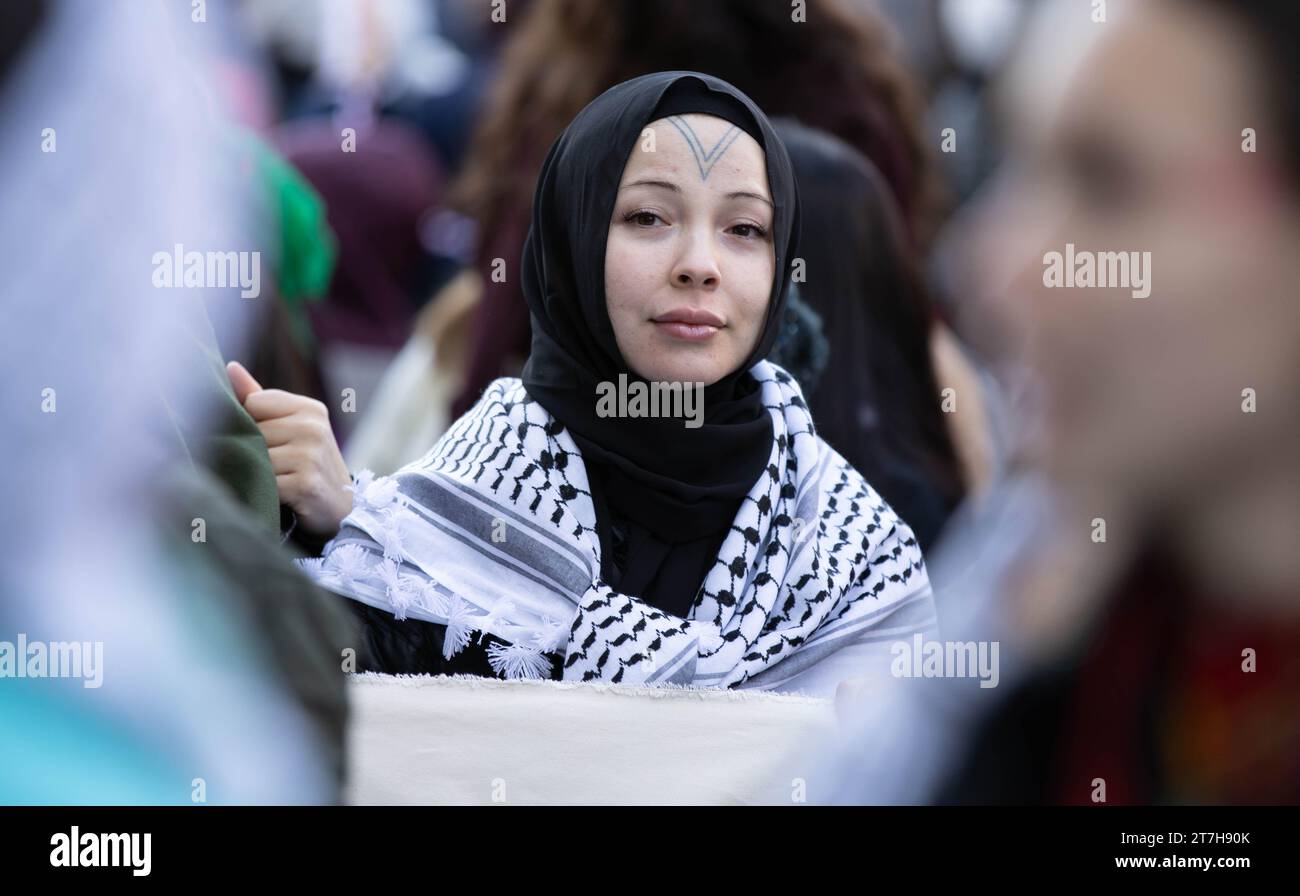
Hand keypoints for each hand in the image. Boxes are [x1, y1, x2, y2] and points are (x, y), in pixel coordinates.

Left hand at [226, 360, 352, 536]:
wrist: (341, 510)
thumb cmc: (309, 465)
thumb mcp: (292, 427)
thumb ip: (260, 399)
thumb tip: (230, 367)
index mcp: (311, 409)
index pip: (254, 403)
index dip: (252, 423)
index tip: (269, 441)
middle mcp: (313, 428)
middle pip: (252, 430)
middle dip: (254, 451)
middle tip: (274, 467)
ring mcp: (311, 455)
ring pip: (256, 457)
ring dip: (258, 474)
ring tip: (276, 482)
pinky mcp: (305, 483)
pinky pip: (265, 482)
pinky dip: (265, 493)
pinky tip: (280, 497)